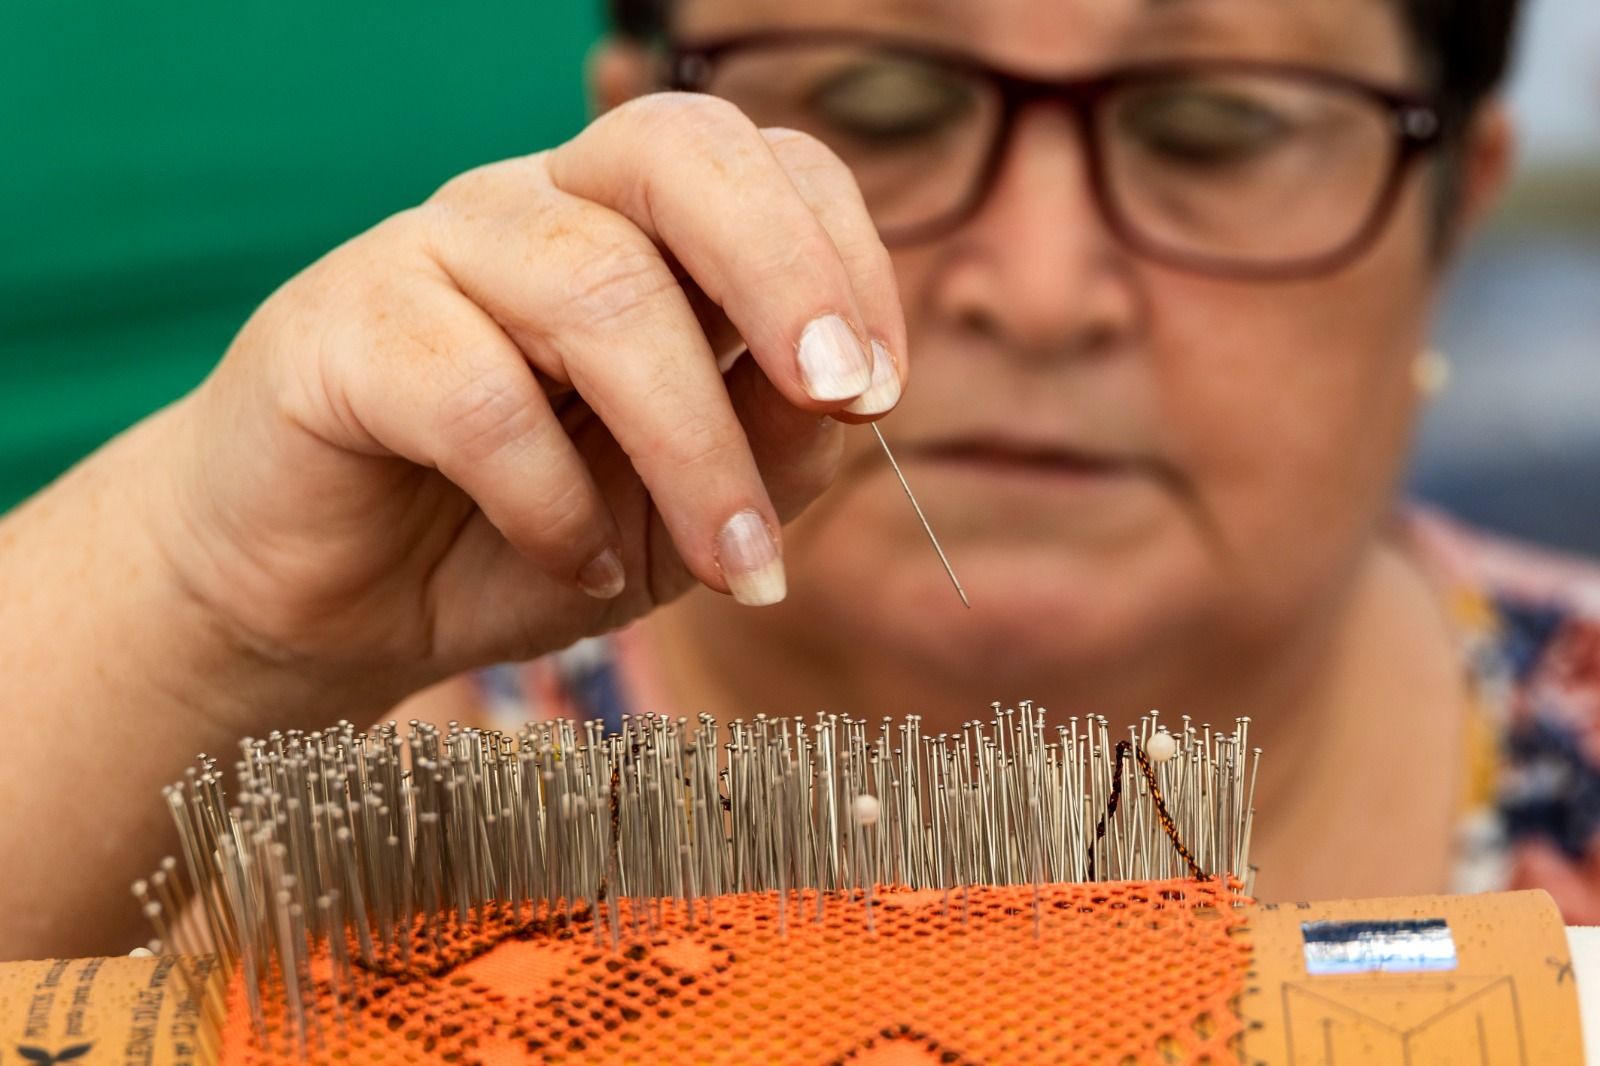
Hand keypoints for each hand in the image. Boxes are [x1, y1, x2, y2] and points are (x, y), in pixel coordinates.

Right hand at [146, 93, 906, 702]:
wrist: (341, 607)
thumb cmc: (525, 538)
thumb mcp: (685, 514)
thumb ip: (770, 448)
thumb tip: (843, 393)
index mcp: (634, 233)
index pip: (760, 162)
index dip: (842, 255)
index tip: (877, 392)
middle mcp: (539, 212)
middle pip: (675, 151)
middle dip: (786, 272)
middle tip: (843, 395)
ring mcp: (432, 253)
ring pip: (595, 291)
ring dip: (693, 449)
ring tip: (734, 569)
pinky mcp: (337, 329)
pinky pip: (472, 393)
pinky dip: (549, 499)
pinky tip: (573, 560)